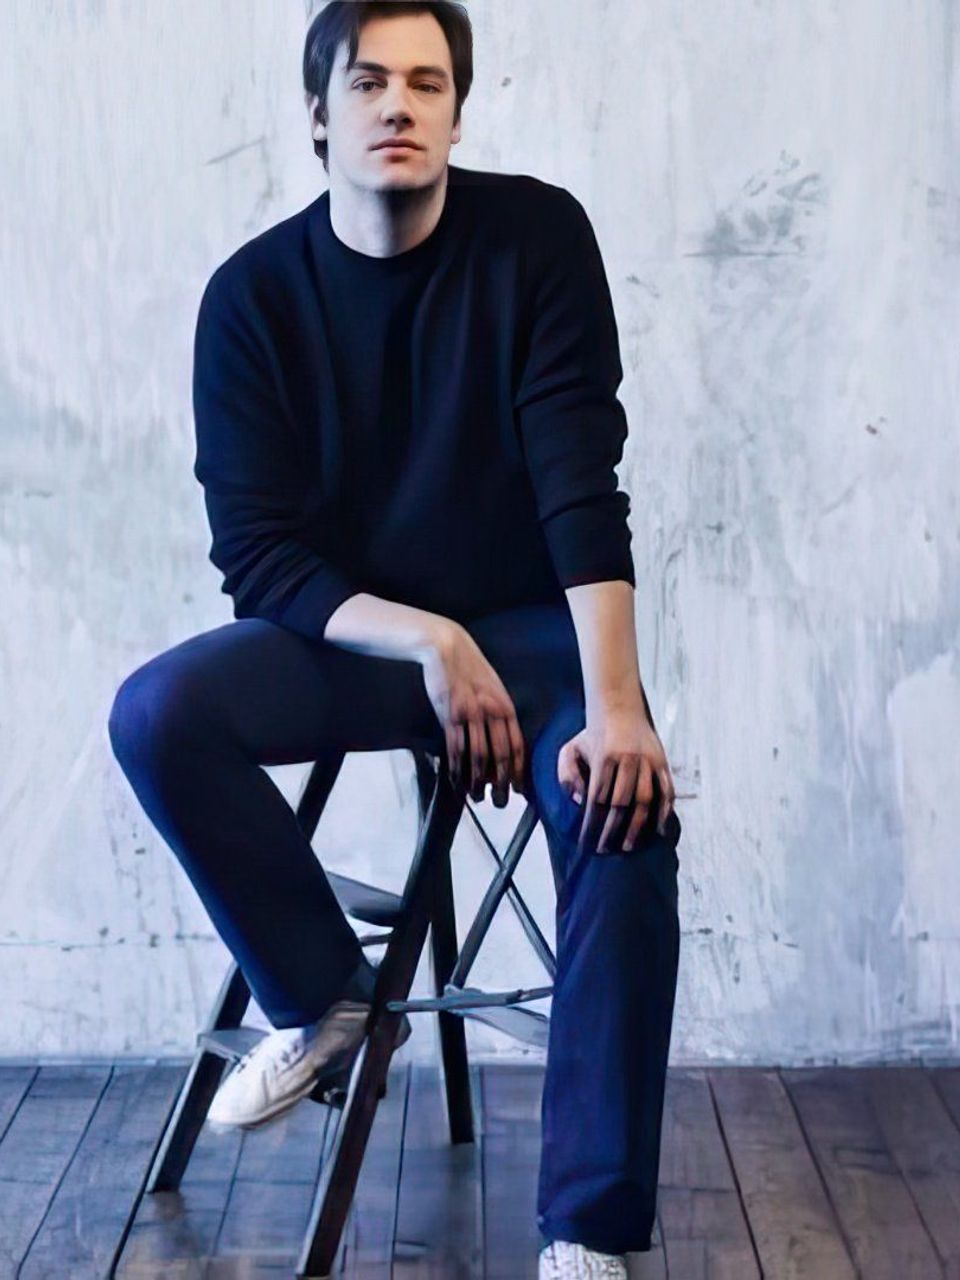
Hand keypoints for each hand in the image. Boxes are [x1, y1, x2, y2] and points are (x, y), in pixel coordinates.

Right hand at [420, 622, 525, 806]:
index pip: (517, 745)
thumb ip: (498, 713)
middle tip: (501, 803)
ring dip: (477, 782)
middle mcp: (491, 712)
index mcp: (505, 706)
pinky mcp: (449, 715)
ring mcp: (470, 714)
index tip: (519, 790)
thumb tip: (501, 743)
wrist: (446, 648)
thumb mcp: (492, 688)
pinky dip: (457, 769)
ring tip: (477, 798)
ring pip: (478, 757)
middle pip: (500, 756)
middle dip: (502, 784)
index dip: (519, 770)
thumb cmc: (470, 669)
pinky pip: (455, 749)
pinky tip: (457, 781)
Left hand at [557, 701, 675, 853]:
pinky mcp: (662, 762)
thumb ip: (567, 775)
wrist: (620, 707)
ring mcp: (648, 761)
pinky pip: (667, 791)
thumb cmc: (592, 734)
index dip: (591, 824)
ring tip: (627, 846)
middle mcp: (627, 760)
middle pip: (619, 804)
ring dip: (636, 827)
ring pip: (644, 800)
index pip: (596, 800)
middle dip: (611, 831)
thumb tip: (579, 803)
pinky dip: (665, 812)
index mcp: (603, 758)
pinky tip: (659, 830)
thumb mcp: (570, 748)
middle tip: (604, 850)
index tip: (585, 842)